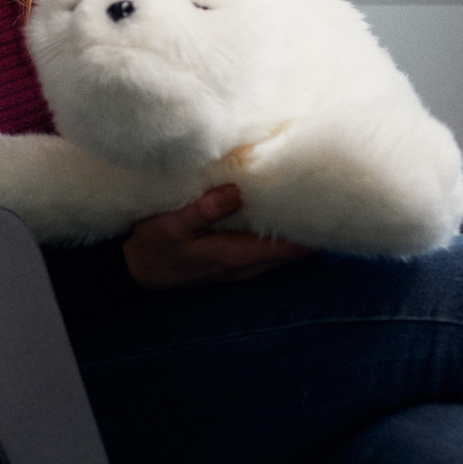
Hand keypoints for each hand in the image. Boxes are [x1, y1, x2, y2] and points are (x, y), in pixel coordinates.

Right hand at [123, 184, 313, 289]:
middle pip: (294, 252)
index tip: (324, 205)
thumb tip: (237, 190)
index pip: (290, 249)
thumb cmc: (153, 247)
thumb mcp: (171, 224)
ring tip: (304, 200)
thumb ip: (204, 209)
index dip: (311, 231)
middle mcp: (246, 267)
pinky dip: (278, 235)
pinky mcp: (236, 265)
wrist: (138, 273)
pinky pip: (268, 252)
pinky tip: (277, 215)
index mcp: (234, 256)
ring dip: (293, 231)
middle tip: (321, 195)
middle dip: (308, 226)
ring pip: (283, 253)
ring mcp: (242, 269)